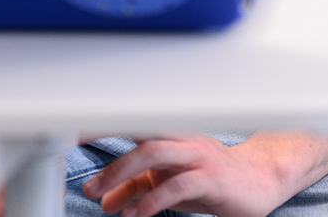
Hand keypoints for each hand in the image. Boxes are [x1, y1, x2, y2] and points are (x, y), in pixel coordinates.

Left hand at [81, 134, 282, 216]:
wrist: (258, 182)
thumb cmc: (211, 177)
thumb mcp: (168, 182)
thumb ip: (137, 187)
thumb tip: (104, 199)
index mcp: (168, 132)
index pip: (129, 121)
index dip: (100, 122)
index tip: (68, 130)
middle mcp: (180, 136)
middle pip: (136, 131)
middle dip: (103, 145)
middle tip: (79, 169)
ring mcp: (196, 154)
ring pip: (153, 152)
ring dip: (121, 172)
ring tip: (98, 195)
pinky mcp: (210, 178)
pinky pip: (175, 186)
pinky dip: (150, 200)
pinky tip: (133, 215)